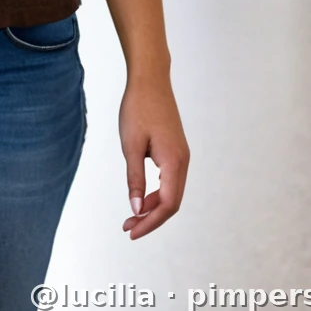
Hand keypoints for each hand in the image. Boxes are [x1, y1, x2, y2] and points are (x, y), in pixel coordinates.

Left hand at [119, 72, 188, 239]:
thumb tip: (136, 209)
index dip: (150, 222)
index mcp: (174, 162)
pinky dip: (156, 193)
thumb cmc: (138, 108)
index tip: (131, 231)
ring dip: (153, 206)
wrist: (150, 80)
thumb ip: (134, 178)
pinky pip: (170, 180)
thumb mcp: (130, 145)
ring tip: (131, 215)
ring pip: (171, 192)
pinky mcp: (176, 150)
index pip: (167, 204)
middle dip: (150, 218)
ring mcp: (182, 155)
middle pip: (172, 202)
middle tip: (127, 227)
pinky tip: (141, 196)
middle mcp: (183, 161)